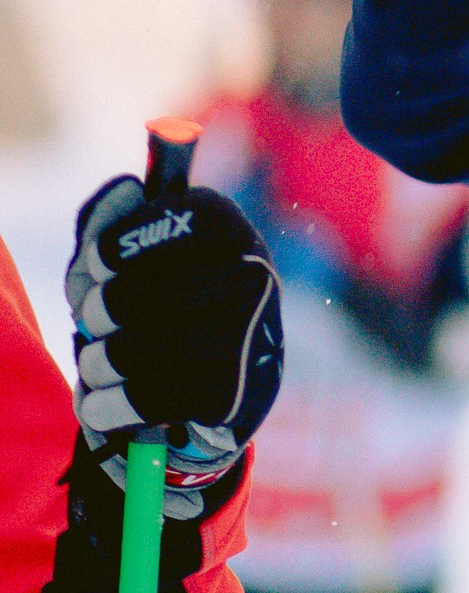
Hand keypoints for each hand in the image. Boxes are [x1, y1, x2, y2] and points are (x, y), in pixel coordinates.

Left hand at [64, 176, 283, 518]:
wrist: (226, 385)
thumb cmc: (169, 307)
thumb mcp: (141, 258)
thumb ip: (119, 222)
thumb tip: (126, 188)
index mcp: (229, 230)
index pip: (169, 222)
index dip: (115, 247)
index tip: (97, 267)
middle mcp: (252, 276)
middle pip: (141, 293)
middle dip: (100, 311)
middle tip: (93, 320)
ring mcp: (246, 337)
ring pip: (138, 350)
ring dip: (98, 361)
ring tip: (95, 363)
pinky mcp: (231, 393)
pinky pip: (148, 398)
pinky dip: (110, 405)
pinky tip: (100, 401)